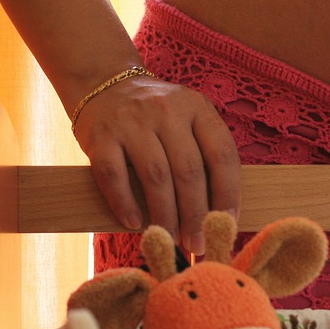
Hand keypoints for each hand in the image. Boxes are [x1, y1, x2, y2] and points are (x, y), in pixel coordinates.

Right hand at [73, 74, 240, 253]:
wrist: (104, 83)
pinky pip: (114, 176)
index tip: (228, 225)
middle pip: (189, 171)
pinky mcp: (101, 135)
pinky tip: (134, 223)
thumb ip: (203, 153)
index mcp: (196, 108)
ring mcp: (132, 122)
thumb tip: (221, 214)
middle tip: (198, 245)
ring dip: (165, 215)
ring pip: (155, 176)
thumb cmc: (155, 115)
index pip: (222, 154)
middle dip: (196, 215)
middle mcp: (166, 110)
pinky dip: (125, 203)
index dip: (228, 194)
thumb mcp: (187, 118)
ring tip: (170, 240)